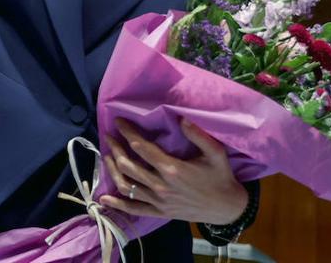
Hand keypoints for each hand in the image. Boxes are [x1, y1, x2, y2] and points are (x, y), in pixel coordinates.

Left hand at [99, 119, 247, 224]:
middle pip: (128, 165)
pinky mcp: (160, 212)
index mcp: (172, 169)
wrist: (227, 208)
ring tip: (107, 157)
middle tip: (108, 136)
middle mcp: (161, 186)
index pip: (141, 148)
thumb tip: (181, 118)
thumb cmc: (220, 177)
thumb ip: (198, 135)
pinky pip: (134, 209)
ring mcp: (158, 201)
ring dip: (113, 170)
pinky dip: (117, 205)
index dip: (127, 133)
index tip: (118, 122)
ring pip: (127, 185)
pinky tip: (103, 200)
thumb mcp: (215, 153)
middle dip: (115, 149)